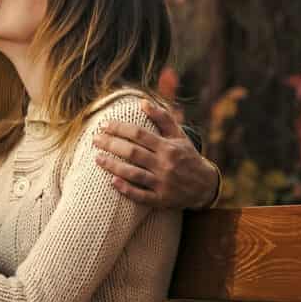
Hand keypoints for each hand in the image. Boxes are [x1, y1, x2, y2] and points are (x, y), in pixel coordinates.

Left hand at [93, 100, 220, 208]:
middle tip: (95, 139)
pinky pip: (141, 196)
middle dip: (111, 144)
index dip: (120, 128)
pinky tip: (112, 182)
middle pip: (133, 152)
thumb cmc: (187, 156)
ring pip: (134, 173)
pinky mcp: (162, 199)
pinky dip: (126, 189)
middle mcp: (165, 165)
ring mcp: (163, 183)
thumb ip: (162, 118)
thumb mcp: (179, 136)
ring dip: (113, 166)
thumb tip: (143, 102)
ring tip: (97, 158)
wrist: (206, 186)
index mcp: (168, 147)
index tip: (104, 124)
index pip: (139, 134)